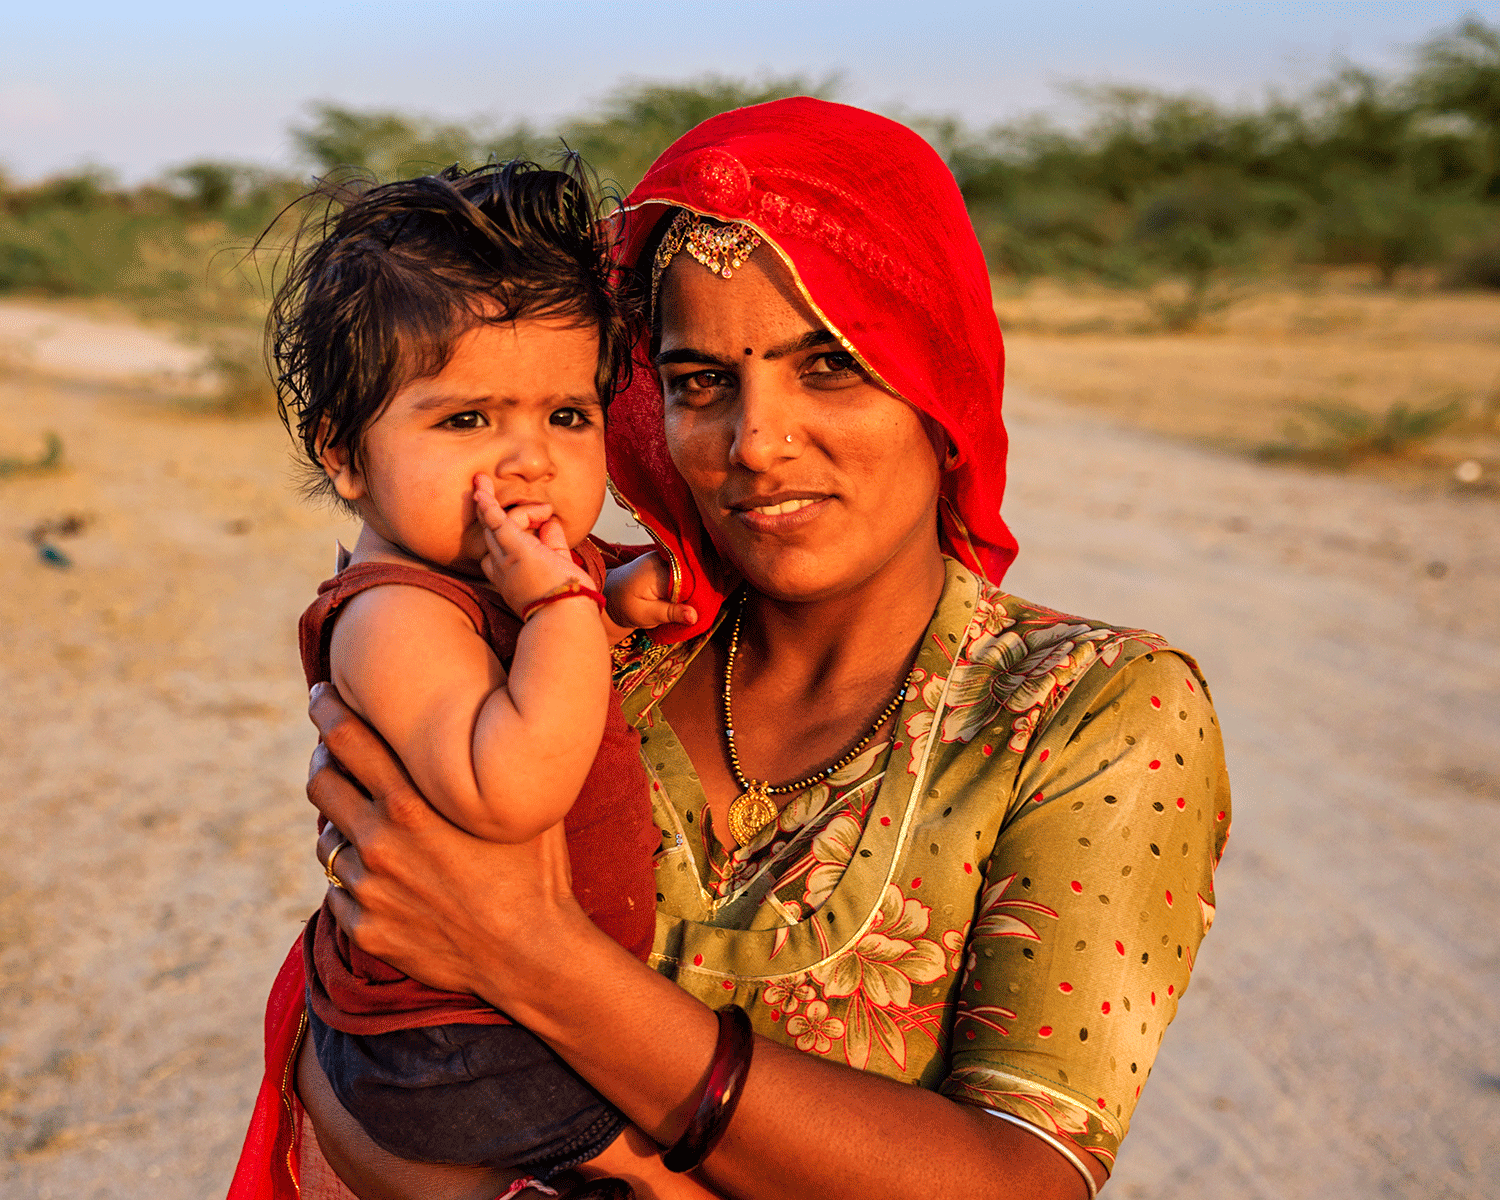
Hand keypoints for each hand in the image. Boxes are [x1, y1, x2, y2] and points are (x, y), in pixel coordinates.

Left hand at [307, 682, 579, 999]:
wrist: (532, 954)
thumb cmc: (534, 871)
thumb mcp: (511, 805)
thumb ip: (482, 765)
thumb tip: (481, 720)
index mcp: (412, 803)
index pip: (347, 738)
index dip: (328, 709)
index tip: (322, 695)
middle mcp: (380, 842)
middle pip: (321, 782)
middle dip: (324, 761)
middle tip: (334, 756)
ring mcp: (368, 889)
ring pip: (327, 841)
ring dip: (340, 825)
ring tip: (366, 824)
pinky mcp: (365, 929)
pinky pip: (339, 892)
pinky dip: (354, 880)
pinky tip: (383, 878)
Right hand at [472, 475, 592, 618]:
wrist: (566, 617)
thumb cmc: (567, 601)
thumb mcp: (559, 567)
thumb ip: (553, 544)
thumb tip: (551, 522)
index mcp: (512, 580)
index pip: (496, 558)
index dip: (503, 539)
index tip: (536, 523)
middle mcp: (502, 570)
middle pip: (491, 536)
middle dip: (488, 515)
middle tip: (483, 492)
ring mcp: (505, 559)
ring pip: (493, 525)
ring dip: (489, 503)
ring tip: (483, 481)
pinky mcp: (514, 548)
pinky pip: (495, 520)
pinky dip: (487, 503)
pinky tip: (481, 488)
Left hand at [604, 551, 697, 634]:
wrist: (611, 594)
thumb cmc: (624, 606)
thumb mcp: (645, 615)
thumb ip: (670, 613)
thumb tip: (695, 616)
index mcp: (656, 571)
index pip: (688, 583)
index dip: (698, 598)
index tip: (702, 612)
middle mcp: (662, 558)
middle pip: (692, 574)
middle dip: (698, 593)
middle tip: (699, 612)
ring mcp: (665, 556)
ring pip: (690, 572)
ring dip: (694, 588)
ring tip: (694, 604)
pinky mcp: (667, 559)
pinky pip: (684, 570)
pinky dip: (688, 583)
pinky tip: (689, 595)